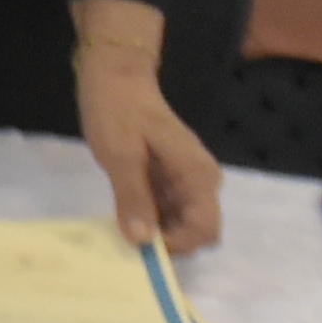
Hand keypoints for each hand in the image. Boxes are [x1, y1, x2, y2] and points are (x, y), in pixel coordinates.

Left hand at [71, 3, 222, 253]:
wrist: (116, 77)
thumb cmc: (118, 111)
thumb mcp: (120, 154)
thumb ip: (133, 197)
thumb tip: (143, 242)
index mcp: (198, 175)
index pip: (205, 229)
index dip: (177, 245)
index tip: (141, 244)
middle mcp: (201, 182)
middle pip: (198, 232)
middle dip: (169, 243)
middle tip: (130, 237)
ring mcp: (187, 181)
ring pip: (183, 225)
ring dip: (159, 234)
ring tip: (125, 228)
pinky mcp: (171, 180)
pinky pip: (169, 211)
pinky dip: (152, 220)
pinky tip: (127, 216)